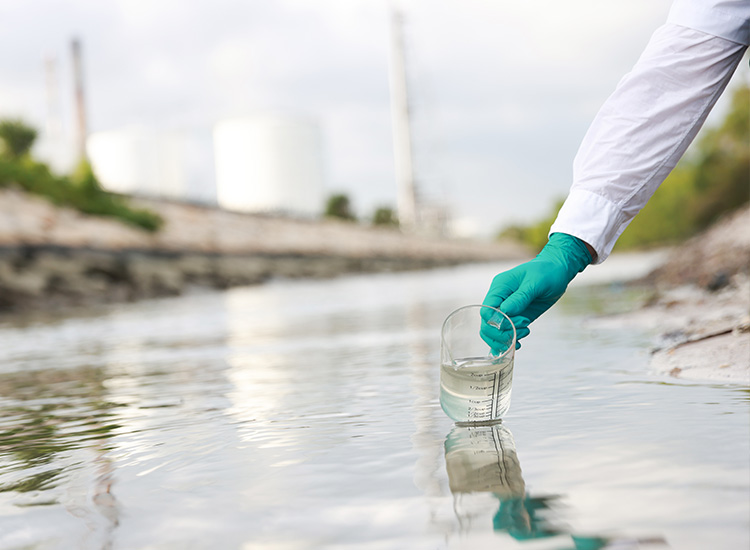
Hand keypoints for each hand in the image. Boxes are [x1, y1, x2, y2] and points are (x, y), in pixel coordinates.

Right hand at [482, 233, 591, 348]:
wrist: (558, 272)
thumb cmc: (547, 272)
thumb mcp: (536, 282)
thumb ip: (521, 297)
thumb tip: (506, 311)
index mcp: (499, 287)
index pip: (486, 310)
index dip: (497, 322)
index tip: (518, 321)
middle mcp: (499, 299)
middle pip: (486, 324)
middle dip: (502, 332)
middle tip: (523, 330)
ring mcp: (506, 309)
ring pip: (492, 331)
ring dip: (506, 338)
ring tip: (526, 332)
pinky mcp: (515, 317)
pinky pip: (504, 333)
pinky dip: (509, 341)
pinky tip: (519, 343)